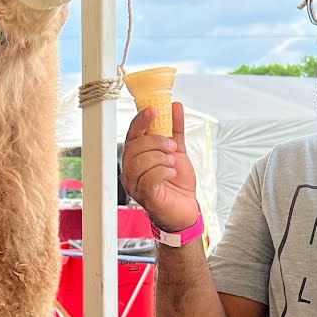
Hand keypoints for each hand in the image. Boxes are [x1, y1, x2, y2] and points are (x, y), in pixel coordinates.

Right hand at [120, 102, 196, 232]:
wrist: (185, 210)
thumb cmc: (177, 183)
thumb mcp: (178, 151)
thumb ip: (175, 130)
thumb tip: (175, 107)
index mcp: (136, 156)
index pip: (133, 134)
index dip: (141, 120)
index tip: (154, 110)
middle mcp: (131, 169)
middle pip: (135, 146)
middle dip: (156, 142)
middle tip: (172, 146)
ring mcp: (135, 184)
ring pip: (140, 162)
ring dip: (161, 158)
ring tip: (172, 163)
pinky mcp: (145, 196)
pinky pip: (149, 178)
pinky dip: (163, 172)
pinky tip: (171, 173)